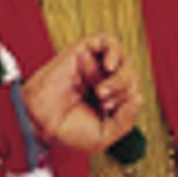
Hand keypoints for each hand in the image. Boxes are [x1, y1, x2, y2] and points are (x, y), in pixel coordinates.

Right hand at [20, 34, 142, 155]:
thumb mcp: (103, 135)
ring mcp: (93, 65)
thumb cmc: (66, 131)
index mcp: (110, 99)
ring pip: (123, 60)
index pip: (134, 92)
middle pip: (131, 75)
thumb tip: (139, 97)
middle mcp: (104, 80)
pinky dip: (114, 51)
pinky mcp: (82, 52)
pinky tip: (109, 66)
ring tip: (101, 91)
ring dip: (119, 77)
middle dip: (122, 91)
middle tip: (103, 103)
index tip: (108, 112)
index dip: (129, 101)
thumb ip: (126, 120)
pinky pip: (107, 41)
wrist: (39, 123)